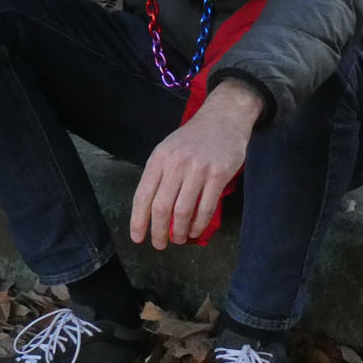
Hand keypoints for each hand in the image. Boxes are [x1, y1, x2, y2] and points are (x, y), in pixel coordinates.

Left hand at [131, 80, 263, 248]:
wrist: (224, 117)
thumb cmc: (193, 138)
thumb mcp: (168, 149)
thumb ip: (159, 176)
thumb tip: (152, 212)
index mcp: (158, 159)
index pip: (143, 195)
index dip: (138, 220)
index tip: (138, 237)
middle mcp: (176, 164)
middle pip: (162, 207)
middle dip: (158, 231)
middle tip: (159, 244)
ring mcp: (198, 169)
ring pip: (183, 211)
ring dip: (179, 231)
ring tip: (179, 239)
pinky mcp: (218, 175)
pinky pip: (206, 207)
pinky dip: (199, 224)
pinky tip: (196, 231)